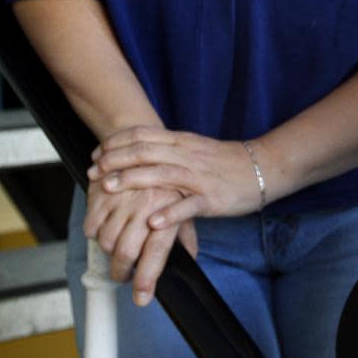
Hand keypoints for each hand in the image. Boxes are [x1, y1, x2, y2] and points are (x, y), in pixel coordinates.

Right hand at [83, 163, 196, 304]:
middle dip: (121, 272)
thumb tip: (191, 258)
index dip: (147, 280)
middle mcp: (145, 203)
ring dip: (107, 251)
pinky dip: (93, 232)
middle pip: (125, 253)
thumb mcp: (182, 198)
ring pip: (105, 240)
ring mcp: (121, 197)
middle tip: (122, 275)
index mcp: (169, 207)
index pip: (157, 252)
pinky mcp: (101, 190)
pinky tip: (103, 228)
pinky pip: (91, 223)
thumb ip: (184, 230)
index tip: (141, 298)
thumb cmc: (164, 171)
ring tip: (115, 248)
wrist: (140, 133)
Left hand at [87, 125, 262, 229]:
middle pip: (145, 151)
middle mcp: (187, 155)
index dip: (116, 143)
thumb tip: (141, 151)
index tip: (97, 154)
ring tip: (107, 189)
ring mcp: (199, 176)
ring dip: (131, 180)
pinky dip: (169, 213)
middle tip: (94, 172)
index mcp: (182, 141)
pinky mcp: (212, 198)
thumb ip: (170, 148)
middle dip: (115, 161)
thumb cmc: (227, 161)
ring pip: (161, 174)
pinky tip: (151, 222)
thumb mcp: (195, 148)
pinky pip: (188, 205)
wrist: (263, 167)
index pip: (143, 135)